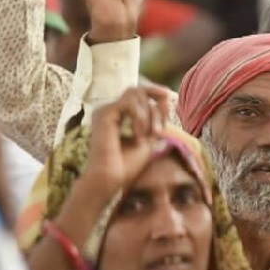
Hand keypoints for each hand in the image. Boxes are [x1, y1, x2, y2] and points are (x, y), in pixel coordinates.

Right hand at [84, 86, 169, 200]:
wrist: (111, 180)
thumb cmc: (127, 166)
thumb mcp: (149, 139)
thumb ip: (155, 120)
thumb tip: (166, 99)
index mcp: (118, 115)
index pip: (140, 93)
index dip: (157, 99)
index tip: (164, 122)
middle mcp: (110, 110)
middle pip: (139, 89)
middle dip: (156, 106)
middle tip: (158, 130)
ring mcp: (105, 110)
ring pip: (135, 93)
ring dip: (149, 114)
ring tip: (149, 134)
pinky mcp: (104, 114)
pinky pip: (129, 102)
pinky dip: (140, 117)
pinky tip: (138, 135)